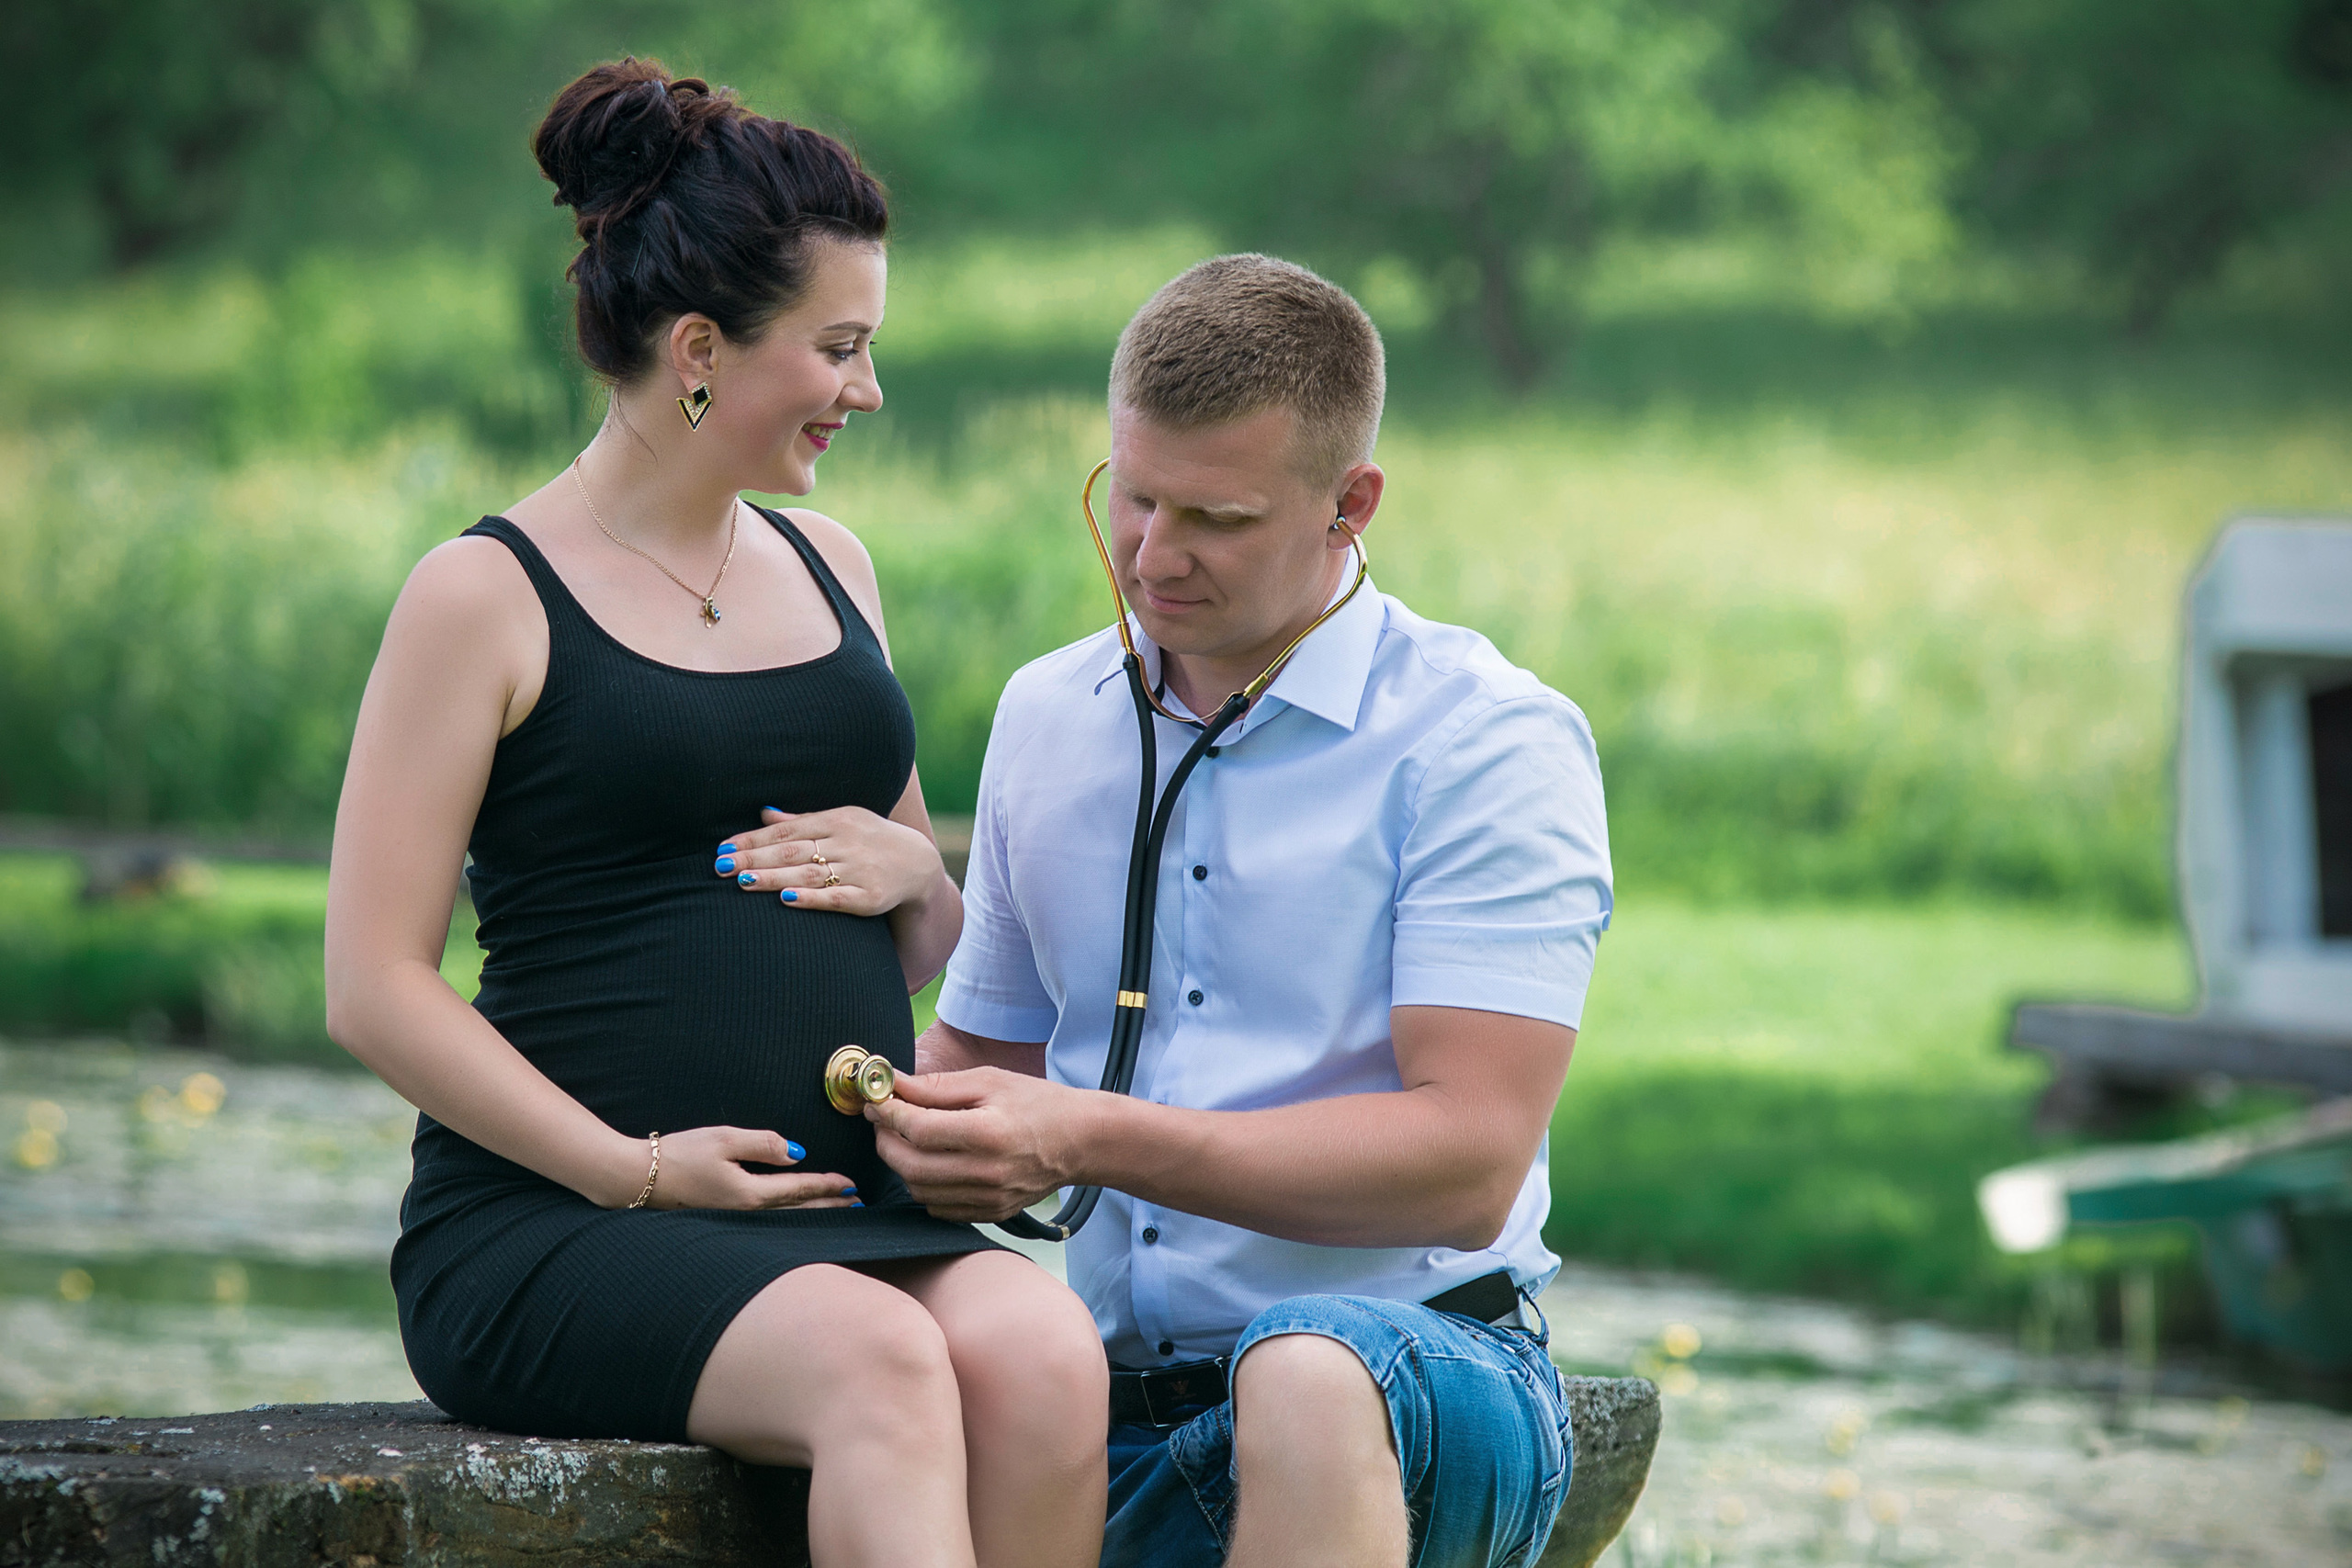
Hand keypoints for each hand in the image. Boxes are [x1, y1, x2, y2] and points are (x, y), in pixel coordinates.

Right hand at [636, 1125, 858, 1211]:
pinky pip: (766, 1219)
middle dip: (827, 1206)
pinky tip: (791, 1212)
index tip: (851, 1185)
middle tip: (856, 1204)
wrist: (638, 1179)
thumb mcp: (723, 1139)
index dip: (827, 1185)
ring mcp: (734, 1220)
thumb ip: (763, 1144)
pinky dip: (787, 1215)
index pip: (799, 1189)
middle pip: (797, 1211)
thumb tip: (796, 1152)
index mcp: (750, 1194)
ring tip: (833, 1210)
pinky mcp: (723, 1218)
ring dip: (810, 1213)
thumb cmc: (680, 1155)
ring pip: (783, 1218)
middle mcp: (746, 1213)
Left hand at [715, 806, 943, 917]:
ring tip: (743, 881)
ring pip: (809, 874)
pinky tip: (786, 900)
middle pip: (793, 851)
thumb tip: (763, 813)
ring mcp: (860, 870)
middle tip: (720, 867)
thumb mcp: (842, 820)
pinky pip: (837, 898)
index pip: (787, 830)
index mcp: (837, 820)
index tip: (723, 849)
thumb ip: (803, 820)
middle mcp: (847, 842)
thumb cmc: (870, 839)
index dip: (753, 840)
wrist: (919, 863)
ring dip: (774, 877)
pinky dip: (811, 899)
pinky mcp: (871, 897)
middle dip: (754, 859)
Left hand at [865, 1069, 1085, 1221]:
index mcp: (987, 1133)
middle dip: (885, 1141)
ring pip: (919, 1190)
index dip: (888, 1114)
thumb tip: (893, 1084)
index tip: (876, 1101)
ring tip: (905, 1139)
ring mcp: (989, 1199)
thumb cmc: (1037, 1104)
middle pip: (910, 1165)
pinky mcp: (990, 1214)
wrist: (1081, 1141)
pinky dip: (924, 1187)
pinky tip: (930, 1163)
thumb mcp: (989, 1081)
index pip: (918, 1129)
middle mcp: (987, 1172)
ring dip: (901, 1164)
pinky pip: (938, 1208)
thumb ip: (937, 1086)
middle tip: (882, 1120)